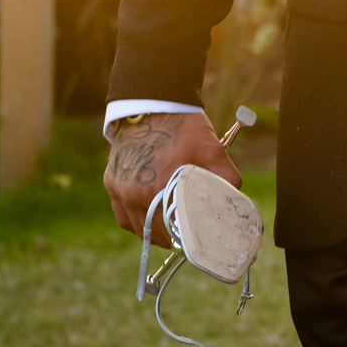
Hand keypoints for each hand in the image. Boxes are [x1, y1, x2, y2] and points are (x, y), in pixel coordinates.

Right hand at [103, 112, 241, 246]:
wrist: (152, 106)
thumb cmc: (183, 127)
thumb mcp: (212, 148)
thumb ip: (226, 176)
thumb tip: (235, 198)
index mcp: (159, 187)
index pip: (173, 230)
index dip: (186, 239)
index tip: (196, 241)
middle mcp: (135, 193)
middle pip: (155, 232)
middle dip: (173, 238)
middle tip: (186, 238)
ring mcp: (120, 190)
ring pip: (138, 227)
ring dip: (154, 234)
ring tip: (170, 234)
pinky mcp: (111, 184)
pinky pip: (123, 217)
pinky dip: (136, 223)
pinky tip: (150, 223)